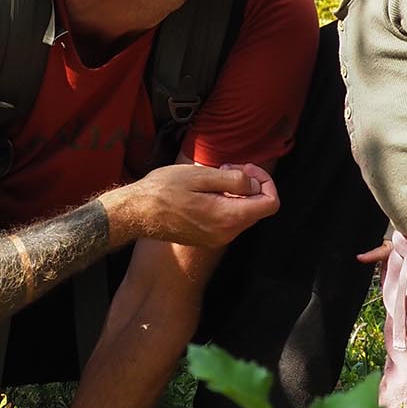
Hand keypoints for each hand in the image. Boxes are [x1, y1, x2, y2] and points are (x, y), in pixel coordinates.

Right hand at [111, 160, 278, 247]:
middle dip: (249, 184)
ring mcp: (217, 239)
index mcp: (228, 218)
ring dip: (236, 193)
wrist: (136, 213)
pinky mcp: (208, 239)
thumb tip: (255, 183)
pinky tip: (205, 191)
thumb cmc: (163, 191)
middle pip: (258, 208)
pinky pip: (229, 220)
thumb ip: (234, 180)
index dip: (265, 181)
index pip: (270, 203)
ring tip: (212, 177)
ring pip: (243, 213)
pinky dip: (226, 203)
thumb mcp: (200, 175)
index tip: (246, 169)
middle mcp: (227, 234)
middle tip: (226, 168)